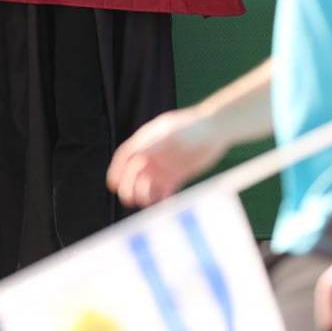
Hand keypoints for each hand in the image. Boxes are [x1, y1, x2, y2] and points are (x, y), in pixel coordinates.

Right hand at [106, 107, 225, 206]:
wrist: (217, 129)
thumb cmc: (193, 127)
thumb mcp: (170, 136)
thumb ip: (153, 147)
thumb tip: (135, 157)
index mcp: (147, 140)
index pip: (126, 156)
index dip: (117, 170)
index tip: (113, 184)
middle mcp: (153, 154)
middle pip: (134, 173)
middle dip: (129, 186)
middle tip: (129, 199)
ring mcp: (165, 165)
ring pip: (148, 184)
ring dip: (144, 194)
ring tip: (147, 202)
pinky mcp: (177, 175)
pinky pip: (165, 190)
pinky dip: (162, 198)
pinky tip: (164, 203)